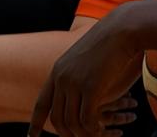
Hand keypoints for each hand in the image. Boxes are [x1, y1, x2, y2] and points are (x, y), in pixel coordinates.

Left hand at [30, 7, 142, 136]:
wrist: (121, 30)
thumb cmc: (108, 42)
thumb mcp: (85, 57)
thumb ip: (77, 74)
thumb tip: (76, 92)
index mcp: (58, 70)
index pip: (42, 103)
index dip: (35, 123)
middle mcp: (62, 78)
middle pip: (57, 118)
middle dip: (66, 134)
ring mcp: (75, 82)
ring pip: (72, 122)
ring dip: (83, 134)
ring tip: (94, 136)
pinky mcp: (91, 87)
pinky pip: (87, 119)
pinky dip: (94, 129)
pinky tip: (102, 131)